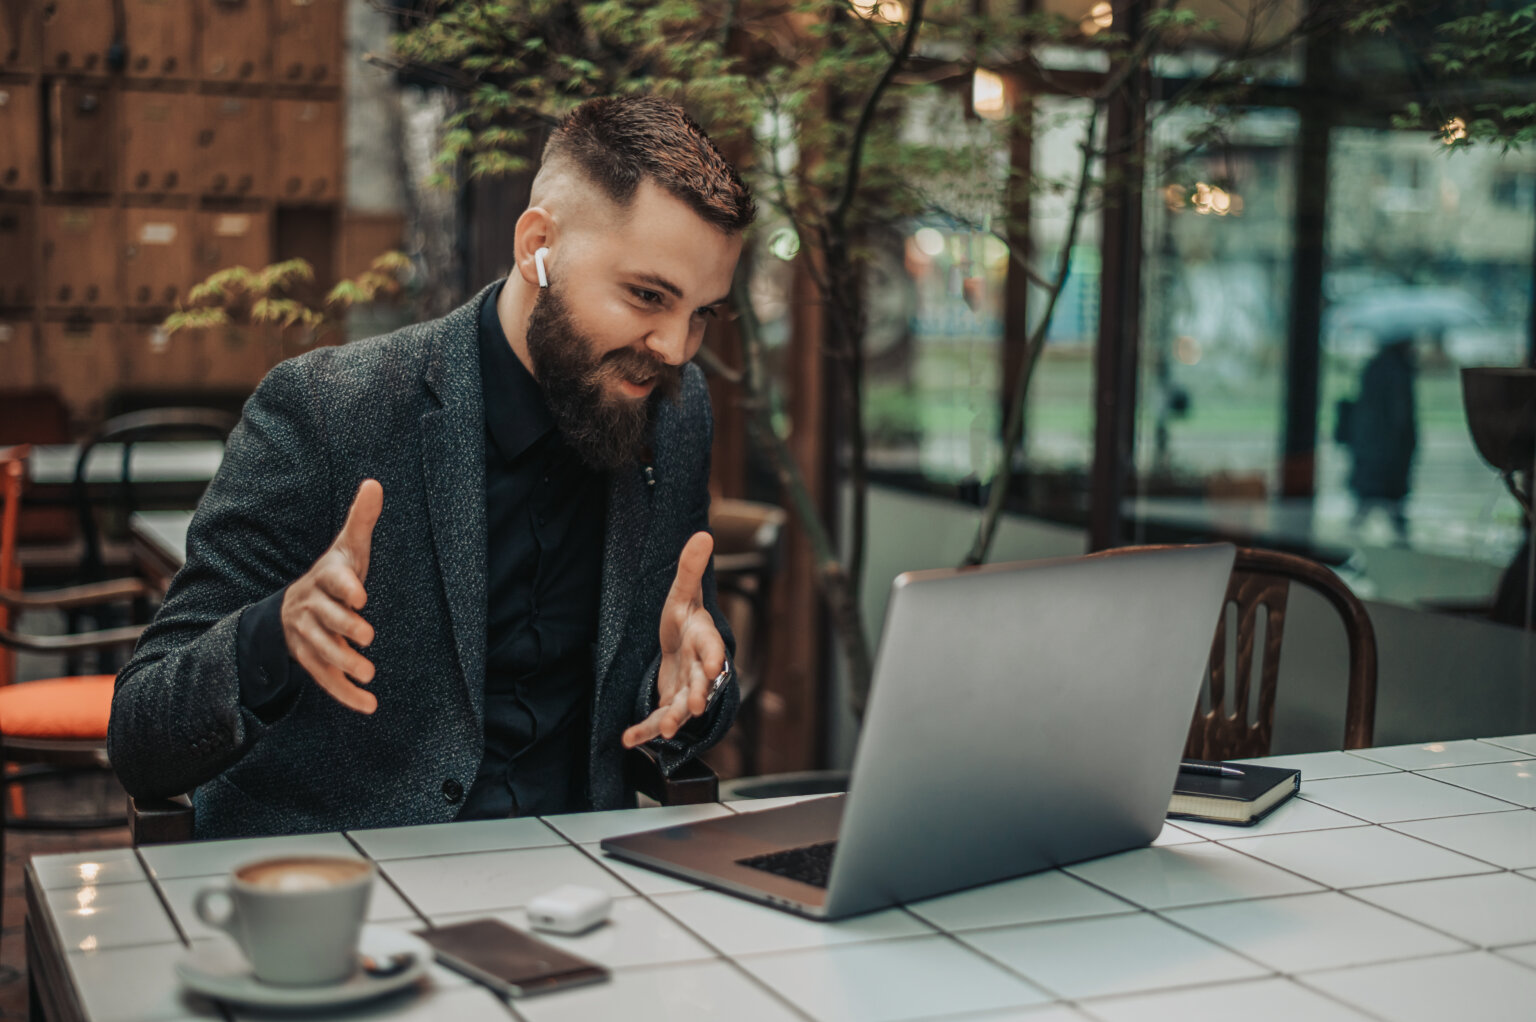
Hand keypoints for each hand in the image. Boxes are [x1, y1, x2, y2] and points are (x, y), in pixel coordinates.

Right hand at [279, 479, 381, 713]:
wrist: (294, 607)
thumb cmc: (334, 575)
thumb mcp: (347, 548)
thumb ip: (361, 520)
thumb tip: (375, 483)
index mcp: (323, 580)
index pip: (332, 581)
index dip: (345, 587)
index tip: (361, 594)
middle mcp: (311, 609)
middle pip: (325, 619)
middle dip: (344, 627)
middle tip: (368, 635)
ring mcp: (308, 638)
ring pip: (321, 652)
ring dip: (344, 664)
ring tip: (368, 672)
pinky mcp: (312, 662)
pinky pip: (325, 679)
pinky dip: (345, 694)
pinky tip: (369, 706)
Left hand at [621, 531, 725, 748]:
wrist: (681, 645)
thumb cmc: (684, 617)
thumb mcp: (683, 593)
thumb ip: (690, 569)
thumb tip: (704, 534)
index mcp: (704, 639)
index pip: (713, 647)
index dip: (715, 657)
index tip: (716, 666)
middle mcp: (699, 669)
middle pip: (702, 683)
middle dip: (699, 695)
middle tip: (696, 707)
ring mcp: (685, 690)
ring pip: (682, 708)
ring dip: (674, 719)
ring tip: (666, 730)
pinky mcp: (669, 704)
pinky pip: (658, 720)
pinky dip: (645, 732)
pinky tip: (628, 740)